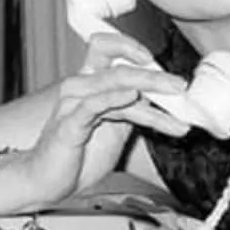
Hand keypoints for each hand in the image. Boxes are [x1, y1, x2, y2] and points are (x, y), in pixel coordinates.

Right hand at [24, 33, 189, 206]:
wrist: (48, 182)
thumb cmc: (80, 153)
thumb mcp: (118, 127)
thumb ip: (138, 108)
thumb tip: (169, 98)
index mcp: (91, 81)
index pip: (108, 47)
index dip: (133, 47)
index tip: (159, 61)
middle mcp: (81, 86)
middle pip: (120, 66)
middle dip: (156, 75)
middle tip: (180, 86)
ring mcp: (73, 102)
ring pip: (116, 84)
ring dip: (151, 95)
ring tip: (175, 109)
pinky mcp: (69, 124)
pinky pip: (94, 105)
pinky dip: (116, 98)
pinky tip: (133, 97)